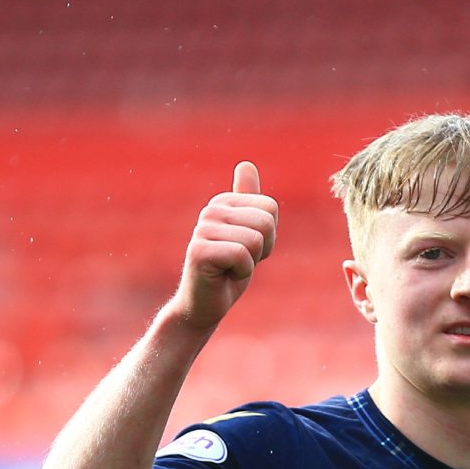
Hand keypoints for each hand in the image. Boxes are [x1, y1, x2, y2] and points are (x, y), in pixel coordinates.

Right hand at [171, 160, 278, 330]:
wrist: (205, 304)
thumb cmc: (229, 271)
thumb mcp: (247, 233)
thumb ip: (249, 201)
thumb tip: (246, 164)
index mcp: (223, 201)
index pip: (270, 208)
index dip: (269, 236)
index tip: (248, 249)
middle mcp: (210, 210)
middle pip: (266, 222)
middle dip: (262, 249)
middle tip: (240, 261)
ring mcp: (202, 229)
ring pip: (255, 240)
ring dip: (251, 263)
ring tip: (230, 268)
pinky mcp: (199, 251)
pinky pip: (242, 256)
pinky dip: (241, 272)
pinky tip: (224, 276)